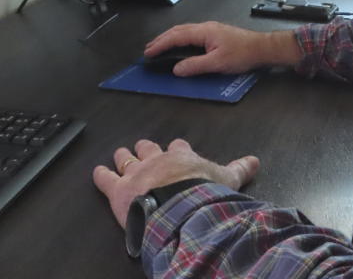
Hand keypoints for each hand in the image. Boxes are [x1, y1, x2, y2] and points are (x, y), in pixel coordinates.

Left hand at [92, 138, 258, 227]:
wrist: (180, 205)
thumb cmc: (204, 192)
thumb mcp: (227, 180)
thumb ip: (240, 169)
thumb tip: (256, 160)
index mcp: (182, 158)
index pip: (178, 147)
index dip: (176, 148)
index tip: (176, 147)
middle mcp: (158, 160)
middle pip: (149, 149)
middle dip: (146, 148)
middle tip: (143, 147)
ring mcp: (137, 173)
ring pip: (126, 159)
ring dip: (123, 156)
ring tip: (120, 153)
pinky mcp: (119, 190)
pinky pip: (105, 179)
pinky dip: (100, 175)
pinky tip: (97, 172)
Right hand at [145, 21, 300, 75]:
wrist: (261, 48)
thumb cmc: (243, 53)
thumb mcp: (218, 63)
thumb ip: (195, 66)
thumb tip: (177, 69)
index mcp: (204, 31)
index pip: (176, 37)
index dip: (160, 45)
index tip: (149, 53)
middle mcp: (205, 28)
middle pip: (178, 31)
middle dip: (161, 40)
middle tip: (149, 50)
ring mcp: (210, 30)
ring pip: (184, 31)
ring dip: (170, 39)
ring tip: (159, 47)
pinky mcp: (215, 35)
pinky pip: (191, 34)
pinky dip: (180, 40)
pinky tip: (179, 46)